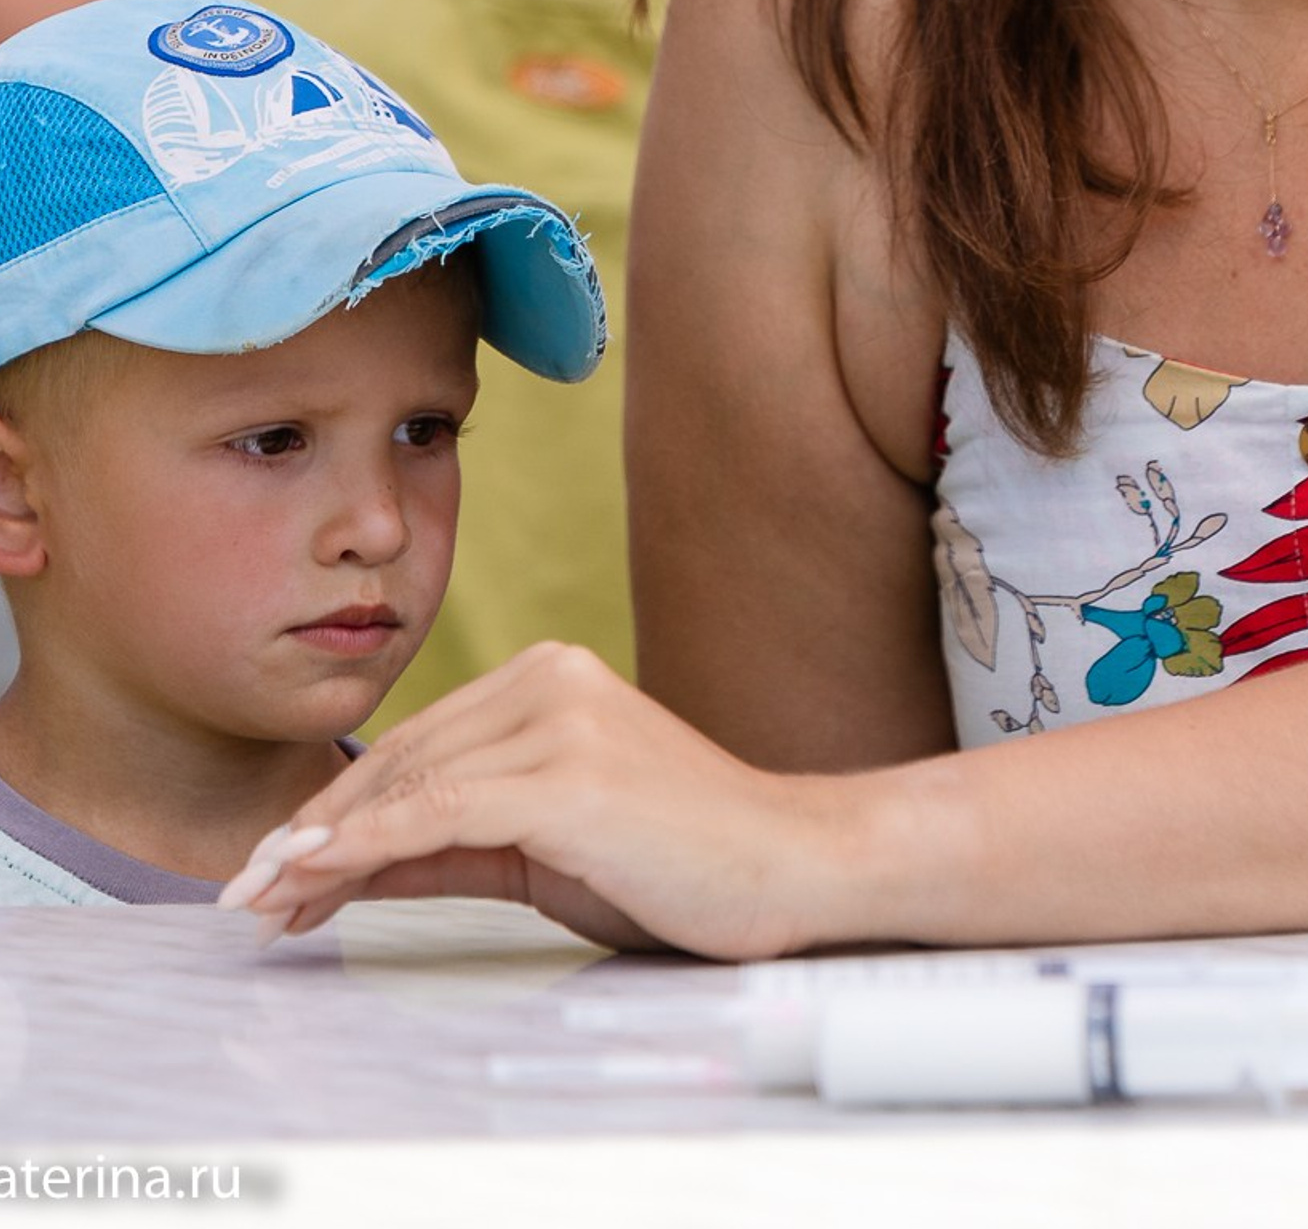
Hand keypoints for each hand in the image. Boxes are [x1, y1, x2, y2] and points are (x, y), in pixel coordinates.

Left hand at [218, 644, 854, 959]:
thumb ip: (450, 845)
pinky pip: (441, 812)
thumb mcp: (543, 850)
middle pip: (405, 760)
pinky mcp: (569, 775)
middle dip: (316, 833)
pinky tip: (318, 878)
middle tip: (250, 893)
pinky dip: (365, 847)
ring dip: (322, 848)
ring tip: (268, 899)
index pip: (420, 743)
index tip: (277, 866)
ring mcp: (564, 720)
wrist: (788, 864)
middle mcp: (555, 678)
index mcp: (555, 676)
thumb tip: (345, 865)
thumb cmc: (679, 859)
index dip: (339, 808)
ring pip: (412, 785)